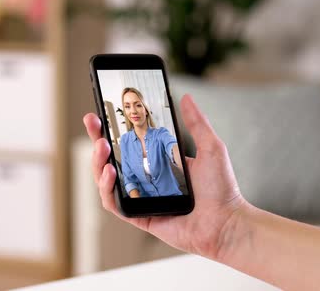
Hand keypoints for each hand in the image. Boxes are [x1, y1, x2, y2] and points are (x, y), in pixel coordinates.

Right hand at [83, 94, 247, 259]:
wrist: (226, 221)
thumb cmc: (221, 188)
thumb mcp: (210, 147)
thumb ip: (196, 123)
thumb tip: (186, 98)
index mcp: (160, 162)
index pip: (130, 144)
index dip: (112, 129)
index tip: (101, 113)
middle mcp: (147, 180)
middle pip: (112, 159)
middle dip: (98, 140)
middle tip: (93, 122)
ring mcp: (142, 198)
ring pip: (107, 181)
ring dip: (98, 163)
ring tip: (102, 147)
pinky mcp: (140, 217)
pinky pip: (115, 205)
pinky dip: (107, 190)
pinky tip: (110, 173)